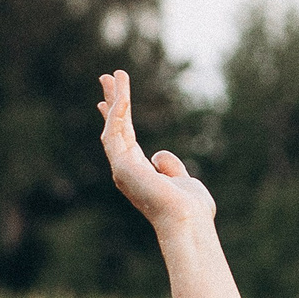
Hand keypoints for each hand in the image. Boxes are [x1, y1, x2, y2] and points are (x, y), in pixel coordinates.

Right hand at [97, 70, 214, 236]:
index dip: (119, 117)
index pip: (125, 139)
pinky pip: (116, 133)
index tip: (115, 99)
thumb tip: (158, 154)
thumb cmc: (191, 209)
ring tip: (112, 75)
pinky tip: (122, 95)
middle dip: (112, 102)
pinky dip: (118, 113)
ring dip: (114, 100)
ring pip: (113, 126)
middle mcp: (126, 170)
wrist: (189, 222)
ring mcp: (122, 168)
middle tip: (107, 77)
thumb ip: (171, 167)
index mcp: (140, 173)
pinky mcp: (122, 166)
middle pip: (116, 128)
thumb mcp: (183, 181)